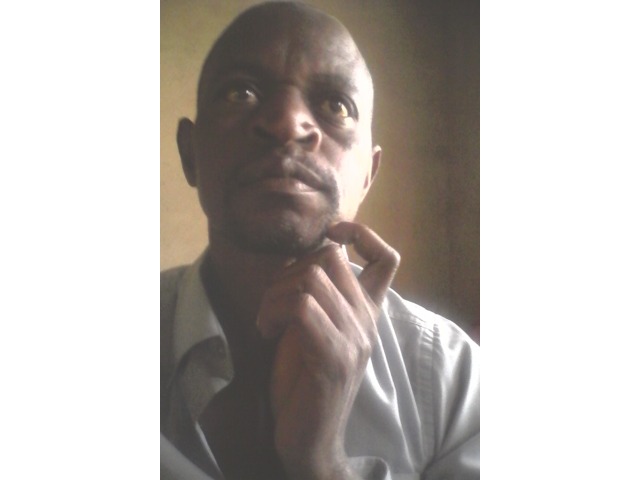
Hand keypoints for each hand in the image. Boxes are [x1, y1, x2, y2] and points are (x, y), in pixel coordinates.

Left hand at [257, 222, 399, 479]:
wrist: (308, 439)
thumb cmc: (302, 381)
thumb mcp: (312, 329)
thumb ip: (316, 297)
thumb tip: (297, 259)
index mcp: (366, 313)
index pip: (387, 259)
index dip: (362, 234)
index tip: (331, 235)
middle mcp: (367, 322)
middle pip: (331, 258)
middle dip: (289, 269)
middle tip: (273, 300)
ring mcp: (354, 340)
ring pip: (311, 279)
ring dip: (274, 294)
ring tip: (266, 320)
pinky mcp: (333, 358)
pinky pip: (302, 306)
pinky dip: (272, 312)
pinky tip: (265, 333)